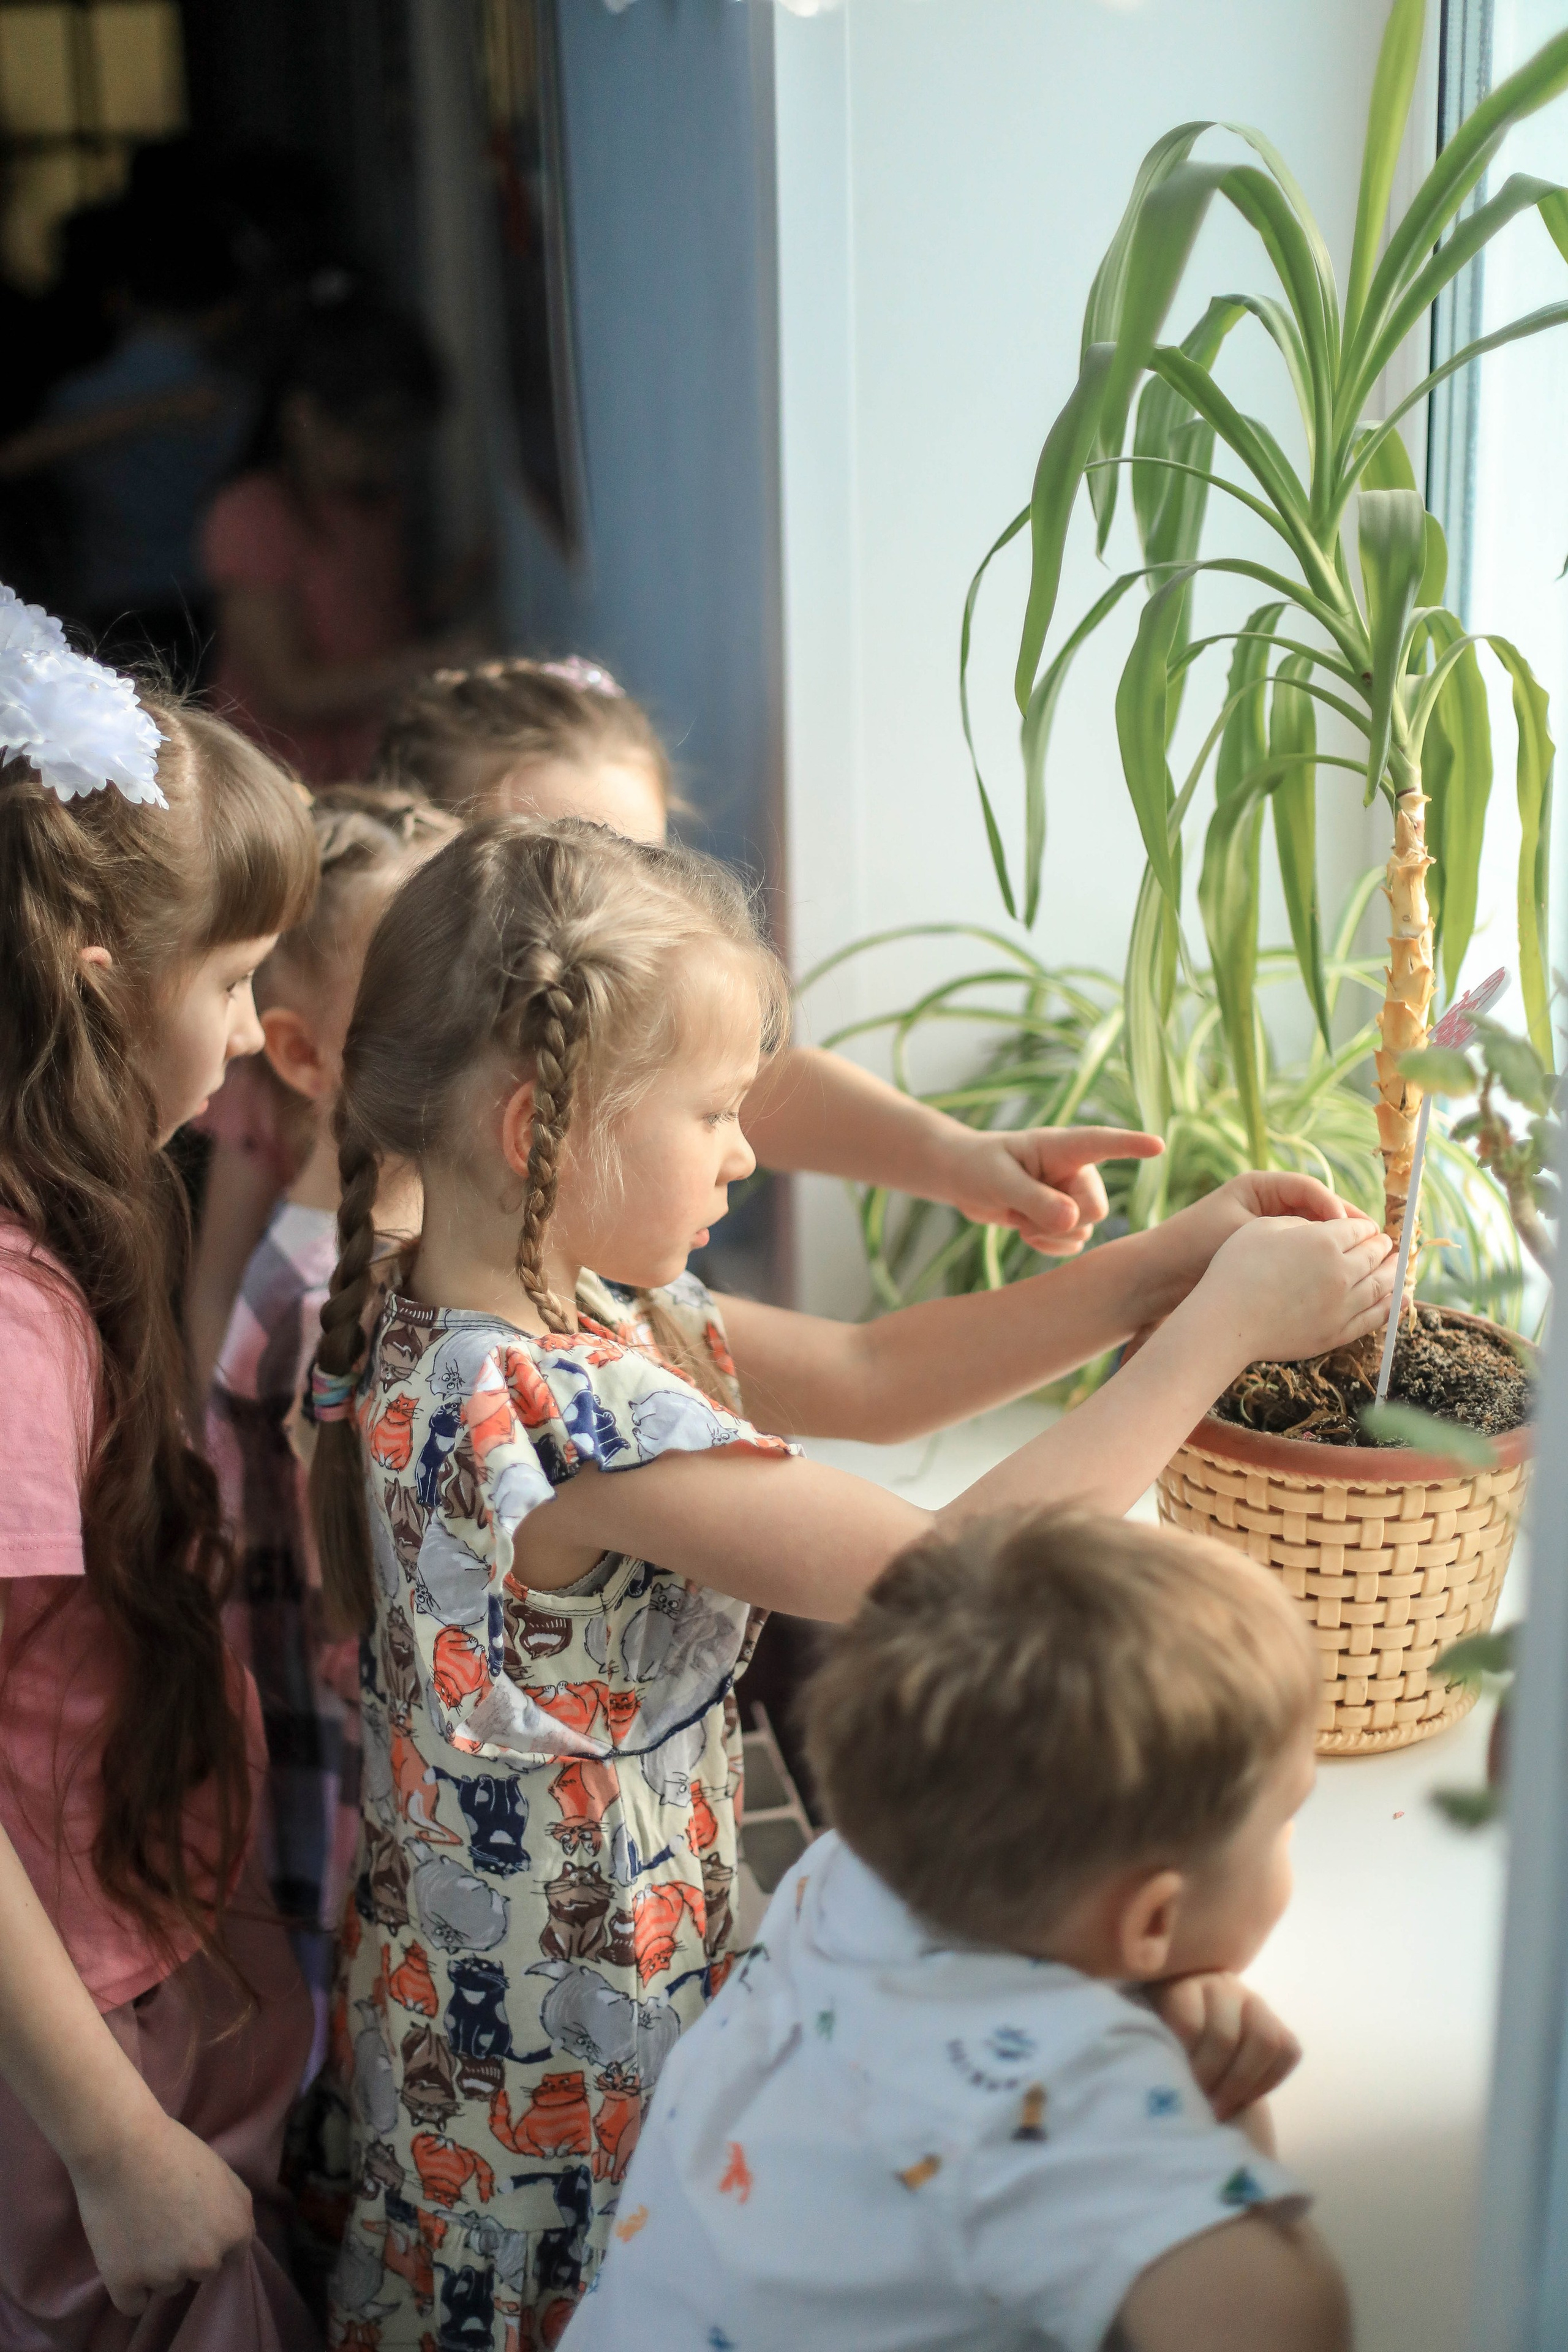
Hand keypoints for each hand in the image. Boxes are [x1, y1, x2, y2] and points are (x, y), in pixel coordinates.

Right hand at [68, 2108, 254, 2313]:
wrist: (122, 2145)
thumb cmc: (174, 2149)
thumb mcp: (225, 2173)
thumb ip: (237, 2211)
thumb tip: (237, 2241)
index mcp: (234, 2231)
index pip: (231, 2255)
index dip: (211, 2236)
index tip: (193, 2219)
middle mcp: (206, 2261)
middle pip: (201, 2272)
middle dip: (187, 2253)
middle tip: (164, 2219)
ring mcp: (166, 2275)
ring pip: (168, 2286)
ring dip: (157, 2268)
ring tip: (140, 2227)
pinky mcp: (127, 2283)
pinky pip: (135, 2305)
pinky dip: (131, 2289)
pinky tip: (126, 2260)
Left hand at [940, 1127, 1163, 1253]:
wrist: (963, 1179)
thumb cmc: (978, 1166)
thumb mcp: (998, 1180)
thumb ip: (1034, 1199)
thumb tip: (1074, 1222)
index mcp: (1062, 1147)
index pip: (1102, 1143)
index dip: (1131, 1145)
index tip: (1157, 1146)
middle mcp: (1075, 1171)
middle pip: (1096, 1209)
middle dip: (1063, 1221)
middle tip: (1025, 1213)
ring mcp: (1073, 1196)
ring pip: (1084, 1231)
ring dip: (1048, 1233)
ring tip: (1019, 1215)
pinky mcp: (1065, 1219)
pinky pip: (1072, 1244)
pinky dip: (1048, 1245)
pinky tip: (1025, 1230)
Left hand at [1146, 1171, 1352, 1308]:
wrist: (1159, 1277)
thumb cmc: (1194, 1244)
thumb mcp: (1242, 1230)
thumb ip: (1285, 1229)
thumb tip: (1336, 1228)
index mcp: (1259, 1187)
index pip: (1309, 1189)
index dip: (1334, 1206)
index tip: (1348, 1227)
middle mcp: (1267, 1204)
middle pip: (1318, 1210)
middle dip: (1346, 1226)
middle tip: (1374, 1243)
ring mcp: (1269, 1230)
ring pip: (1315, 1234)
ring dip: (1338, 1247)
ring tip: (1364, 1262)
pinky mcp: (1268, 1256)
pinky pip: (1303, 1255)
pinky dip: (1321, 1264)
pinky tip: (1339, 1278)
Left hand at [1152, 1972, 1301, 2124]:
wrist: (1189, 2020)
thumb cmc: (1163, 2033)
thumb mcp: (1151, 2031)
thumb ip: (1157, 2047)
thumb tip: (1165, 2086)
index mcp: (1180, 1983)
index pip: (1189, 2023)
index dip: (1187, 2062)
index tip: (1181, 2091)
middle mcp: (1219, 1984)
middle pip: (1225, 2035)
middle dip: (1216, 2079)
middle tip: (1207, 2106)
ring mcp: (1252, 1999)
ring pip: (1264, 2039)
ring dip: (1245, 2082)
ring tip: (1227, 2106)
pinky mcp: (1276, 2019)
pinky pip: (1288, 2050)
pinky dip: (1271, 2080)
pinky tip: (1247, 2096)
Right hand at [1200, 1212, 1393, 1363]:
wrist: (1226, 1322)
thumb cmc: (1236, 1270)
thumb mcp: (1263, 1228)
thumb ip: (1298, 1223)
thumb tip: (1320, 1228)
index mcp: (1324, 1241)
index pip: (1359, 1229)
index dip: (1364, 1227)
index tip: (1365, 1229)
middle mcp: (1341, 1272)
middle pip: (1375, 1255)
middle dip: (1383, 1247)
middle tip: (1386, 1245)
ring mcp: (1342, 1306)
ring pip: (1382, 1286)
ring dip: (1394, 1274)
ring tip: (1399, 1268)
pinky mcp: (1337, 1333)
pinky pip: (1375, 1317)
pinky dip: (1392, 1306)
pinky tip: (1400, 1299)